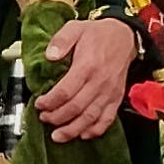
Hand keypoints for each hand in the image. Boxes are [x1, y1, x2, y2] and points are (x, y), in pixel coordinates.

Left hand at [38, 16, 139, 141]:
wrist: (124, 36)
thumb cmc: (98, 34)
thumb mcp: (76, 28)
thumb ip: (61, 40)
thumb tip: (50, 55)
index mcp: (87, 66)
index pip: (65, 91)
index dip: (50, 102)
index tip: (39, 104)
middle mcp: (100, 82)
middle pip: (76, 108)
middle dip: (57, 117)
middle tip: (44, 118)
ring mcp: (109, 92)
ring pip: (90, 118)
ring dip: (72, 130)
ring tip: (58, 135)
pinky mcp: (116, 98)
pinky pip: (107, 119)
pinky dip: (95, 130)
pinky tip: (83, 135)